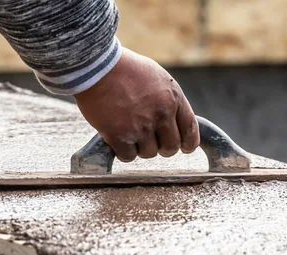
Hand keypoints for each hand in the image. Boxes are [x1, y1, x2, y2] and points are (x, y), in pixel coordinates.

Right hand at [73, 48, 199, 161]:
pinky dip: (123, 151)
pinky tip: (117, 138)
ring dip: (140, 147)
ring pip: (149, 153)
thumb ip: (169, 101)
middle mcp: (161, 115)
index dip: (188, 144)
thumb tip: (175, 123)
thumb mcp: (158, 78)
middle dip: (162, 146)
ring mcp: (140, 127)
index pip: (190, 131)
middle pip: (171, 148)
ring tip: (129, 130)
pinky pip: (128, 156)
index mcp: (173, 98)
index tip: (184, 148)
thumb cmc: (125, 69)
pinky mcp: (119, 136)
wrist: (96, 65)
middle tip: (150, 139)